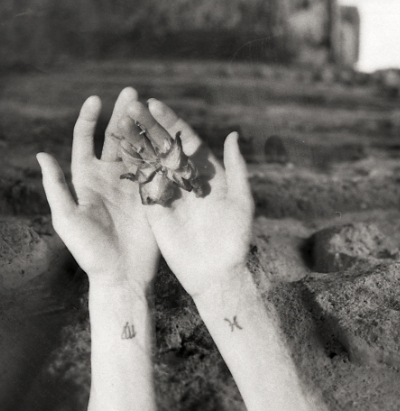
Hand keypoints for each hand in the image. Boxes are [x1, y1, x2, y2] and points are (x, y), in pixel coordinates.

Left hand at [36, 88, 159, 291]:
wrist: (122, 274)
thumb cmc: (89, 251)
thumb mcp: (67, 219)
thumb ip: (56, 186)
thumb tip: (42, 154)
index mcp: (87, 180)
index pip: (87, 142)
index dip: (90, 120)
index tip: (96, 99)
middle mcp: (111, 179)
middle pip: (117, 140)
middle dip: (123, 116)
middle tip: (133, 93)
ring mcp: (134, 187)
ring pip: (141, 151)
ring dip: (146, 130)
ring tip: (153, 108)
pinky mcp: (154, 198)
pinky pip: (159, 171)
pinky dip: (164, 153)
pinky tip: (172, 136)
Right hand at [118, 99, 253, 298]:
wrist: (216, 271)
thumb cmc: (235, 237)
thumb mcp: (240, 201)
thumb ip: (237, 168)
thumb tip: (232, 134)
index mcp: (207, 172)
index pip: (186, 139)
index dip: (171, 121)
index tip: (154, 104)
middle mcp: (186, 178)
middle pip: (165, 145)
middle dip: (148, 125)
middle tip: (130, 104)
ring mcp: (169, 192)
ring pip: (149, 160)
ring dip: (135, 140)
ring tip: (118, 119)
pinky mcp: (154, 208)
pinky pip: (140, 184)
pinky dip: (128, 167)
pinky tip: (113, 149)